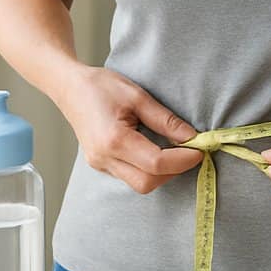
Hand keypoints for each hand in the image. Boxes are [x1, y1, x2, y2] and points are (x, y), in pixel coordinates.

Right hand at [58, 68, 202, 193]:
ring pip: (139, 184)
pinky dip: (149, 170)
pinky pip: (130, 176)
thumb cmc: (101, 87)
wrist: (69, 87)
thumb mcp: (139, 97)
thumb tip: (192, 137)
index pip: (156, 163)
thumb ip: (166, 120)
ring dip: (162, 173)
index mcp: (114, 140)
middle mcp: (103, 158)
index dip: (183, 160)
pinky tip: (158, 152)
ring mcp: (99, 164)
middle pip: (147, 182)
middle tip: (191, 152)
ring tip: (176, 151)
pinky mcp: (100, 164)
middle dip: (174, 171)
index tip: (200, 149)